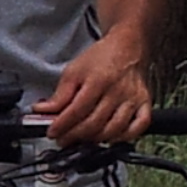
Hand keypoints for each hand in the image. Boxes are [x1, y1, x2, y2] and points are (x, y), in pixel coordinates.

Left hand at [35, 31, 150, 145]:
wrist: (126, 47)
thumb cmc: (100, 59)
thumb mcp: (74, 71)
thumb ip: (59, 95)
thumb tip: (42, 111)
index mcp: (98, 80)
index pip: (77, 110)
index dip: (62, 125)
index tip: (52, 132)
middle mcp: (118, 91)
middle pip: (95, 123)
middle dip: (75, 136)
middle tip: (64, 139)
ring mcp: (133, 99)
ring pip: (114, 129)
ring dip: (95, 140)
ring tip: (82, 139)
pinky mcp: (144, 103)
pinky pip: (138, 127)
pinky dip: (124, 137)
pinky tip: (111, 137)